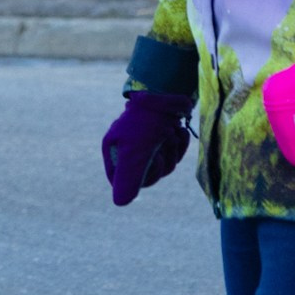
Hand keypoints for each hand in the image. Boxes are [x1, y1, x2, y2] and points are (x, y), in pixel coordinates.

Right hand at [102, 90, 190, 206]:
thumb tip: (120, 203)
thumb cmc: (148, 120)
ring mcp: (147, 142)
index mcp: (115, 151)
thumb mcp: (137, 150)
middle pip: (149, 174)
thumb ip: (129, 178)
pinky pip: (174, 152)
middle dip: (162, 159)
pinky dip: (180, 143)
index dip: (144, 174)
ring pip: (165, 164)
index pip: (126, 181)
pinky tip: (179, 130)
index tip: (151, 159)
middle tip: (162, 141)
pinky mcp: (164, 135)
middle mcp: (129, 149)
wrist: (169, 91)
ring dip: (172, 149)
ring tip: (170, 131)